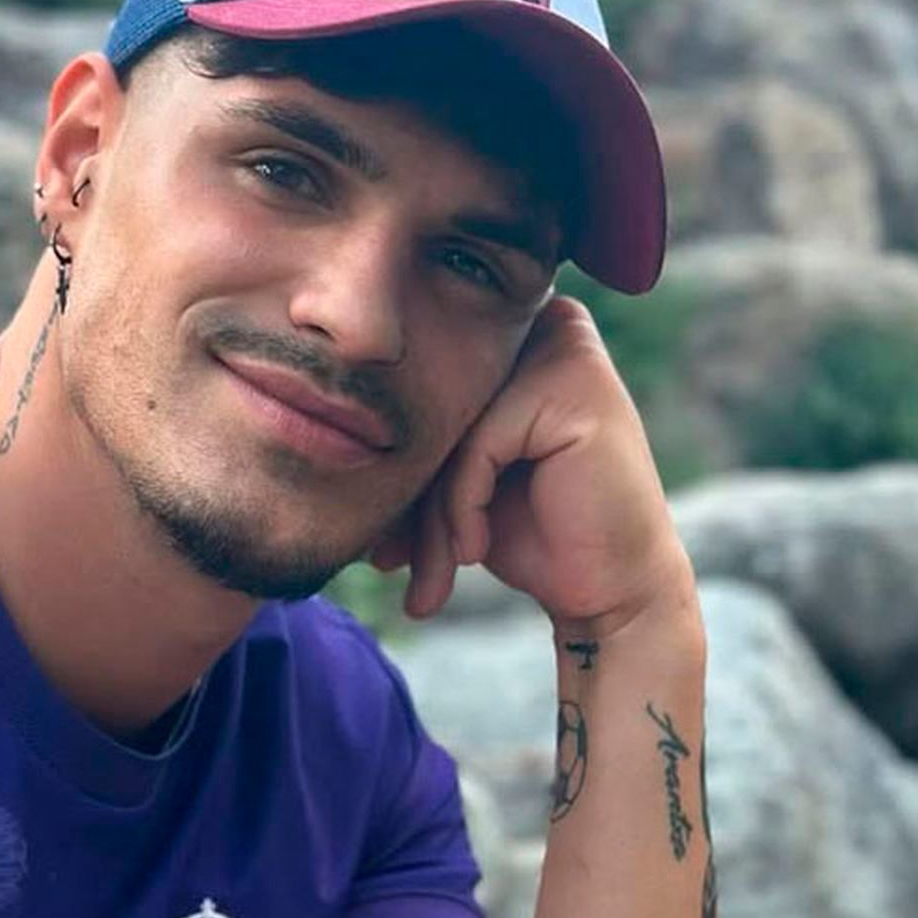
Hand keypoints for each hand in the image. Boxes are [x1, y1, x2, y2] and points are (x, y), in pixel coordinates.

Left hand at [371, 293, 693, 636]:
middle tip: (385, 562)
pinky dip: (463, 508)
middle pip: (431, 407)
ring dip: (430, 516)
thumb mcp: (454, 477)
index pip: (418, 388)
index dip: (391, 467)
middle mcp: (543, 326)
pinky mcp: (572, 386)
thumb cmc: (530, 533)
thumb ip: (409, 435)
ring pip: (446, 429)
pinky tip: (475, 549)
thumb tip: (309, 421)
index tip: (378, 546)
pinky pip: (474, 448)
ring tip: (427, 576)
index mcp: (515, 334)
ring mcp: (563, 350)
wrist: (609, 591)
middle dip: (404, 499)